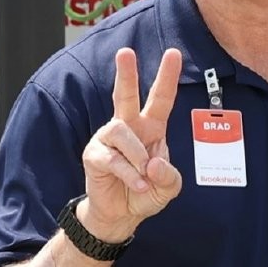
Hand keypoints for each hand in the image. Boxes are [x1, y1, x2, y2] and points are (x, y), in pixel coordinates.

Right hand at [81, 47, 183, 240]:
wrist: (122, 214)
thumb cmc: (147, 192)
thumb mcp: (169, 187)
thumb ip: (168, 176)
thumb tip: (154, 162)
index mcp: (151, 128)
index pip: (161, 98)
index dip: (167, 77)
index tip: (174, 53)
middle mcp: (128, 127)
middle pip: (125, 95)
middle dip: (126, 74)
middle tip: (125, 52)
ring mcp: (108, 139)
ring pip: (120, 130)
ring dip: (137, 156)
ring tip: (144, 176)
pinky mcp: (94, 155)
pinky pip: (112, 158)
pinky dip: (128, 173)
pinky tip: (137, 184)